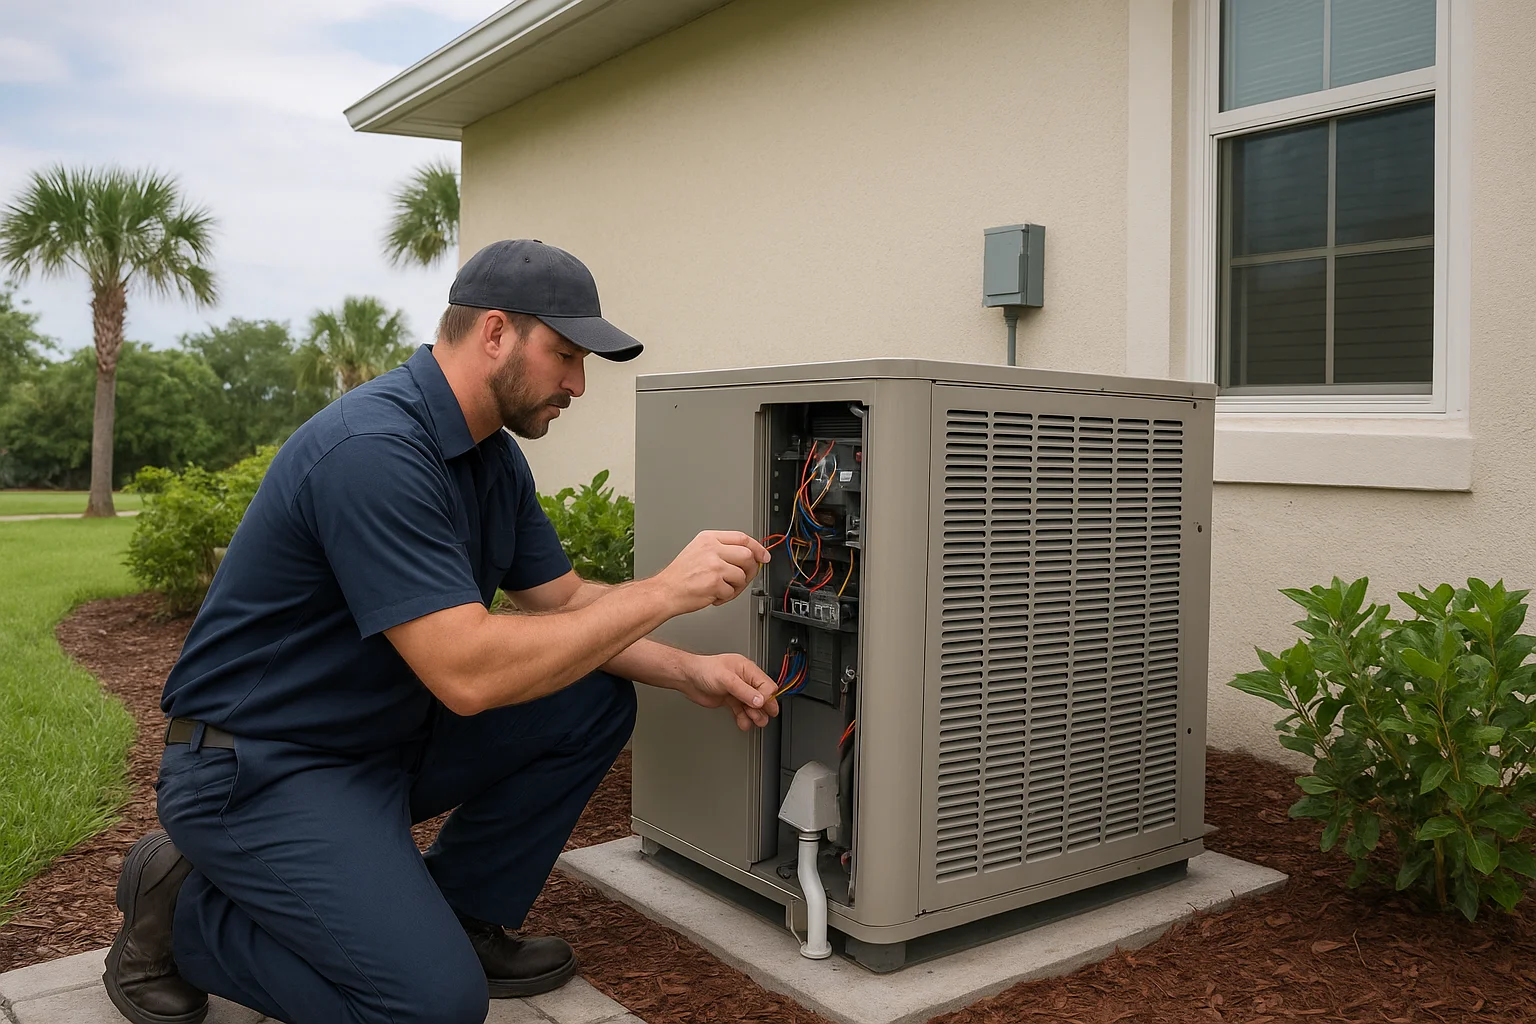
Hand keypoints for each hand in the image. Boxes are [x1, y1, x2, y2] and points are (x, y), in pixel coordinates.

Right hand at [656, 531, 770, 614]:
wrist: (665, 592)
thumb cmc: (680, 575)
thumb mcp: (699, 551)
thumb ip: (723, 550)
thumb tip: (749, 556)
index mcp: (709, 538)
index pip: (742, 538)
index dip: (757, 548)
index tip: (764, 556)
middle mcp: (712, 549)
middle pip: (747, 556)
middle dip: (749, 570)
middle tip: (741, 578)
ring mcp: (714, 565)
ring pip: (742, 575)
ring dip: (735, 586)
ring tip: (721, 588)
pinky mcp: (715, 582)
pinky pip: (732, 591)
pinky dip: (725, 597)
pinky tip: (713, 595)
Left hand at [679, 653, 780, 730]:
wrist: (688, 678)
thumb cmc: (704, 670)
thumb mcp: (727, 679)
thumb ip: (744, 691)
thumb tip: (760, 700)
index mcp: (747, 669)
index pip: (766, 685)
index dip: (767, 697)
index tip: (763, 706)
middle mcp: (744, 680)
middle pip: (762, 696)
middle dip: (764, 708)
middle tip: (763, 718)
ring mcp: (737, 691)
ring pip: (752, 705)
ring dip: (754, 715)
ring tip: (754, 721)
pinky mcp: (730, 700)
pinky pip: (741, 711)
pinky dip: (744, 718)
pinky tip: (744, 723)